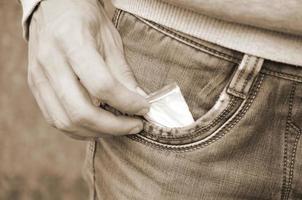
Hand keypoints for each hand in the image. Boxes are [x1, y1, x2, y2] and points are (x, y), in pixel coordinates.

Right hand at [27, 0, 148, 138]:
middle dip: (113, 126)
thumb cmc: (84, 19)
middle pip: (80, 111)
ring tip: (118, 127)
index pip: (102, 85)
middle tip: (134, 125)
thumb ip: (122, 73)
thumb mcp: (110, 39)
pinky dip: (80, 129)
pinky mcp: (36, 87)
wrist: (53, 8)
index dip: (127, 103)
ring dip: (97, 132)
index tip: (144, 108)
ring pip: (66, 122)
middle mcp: (50, 62)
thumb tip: (139, 101)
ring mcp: (38, 77)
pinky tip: (97, 125)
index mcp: (71, 42)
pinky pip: (56, 119)